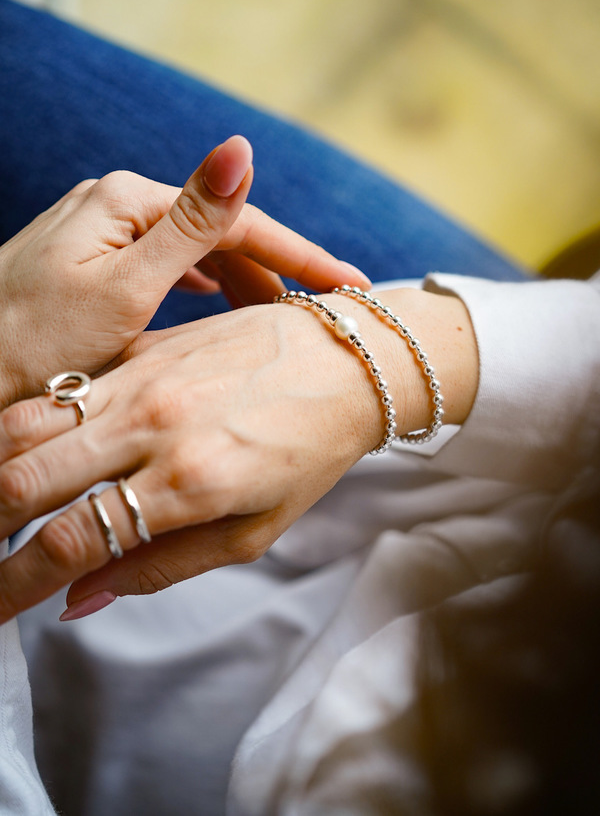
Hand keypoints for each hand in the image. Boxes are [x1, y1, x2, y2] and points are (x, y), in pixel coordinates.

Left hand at [0, 135, 368, 407]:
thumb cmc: (36, 348)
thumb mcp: (125, 290)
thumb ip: (190, 222)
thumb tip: (242, 146)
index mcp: (125, 200)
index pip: (236, 220)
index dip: (299, 254)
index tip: (349, 285)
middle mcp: (112, 205)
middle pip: (217, 232)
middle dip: (272, 270)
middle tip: (319, 313)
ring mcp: (98, 234)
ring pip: (192, 252)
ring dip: (238, 280)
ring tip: (277, 315)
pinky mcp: (87, 264)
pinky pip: (164, 267)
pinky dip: (199, 287)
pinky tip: (215, 300)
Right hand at [0, 288, 477, 623]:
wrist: (351, 358)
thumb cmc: (313, 448)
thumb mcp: (256, 530)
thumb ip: (165, 566)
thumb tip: (81, 599)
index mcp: (189, 480)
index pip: (70, 542)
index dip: (14, 586)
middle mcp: (154, 422)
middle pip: (25, 478)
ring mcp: (144, 376)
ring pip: (27, 422)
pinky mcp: (143, 345)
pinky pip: (64, 386)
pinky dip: (30, 424)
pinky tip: (27, 451)